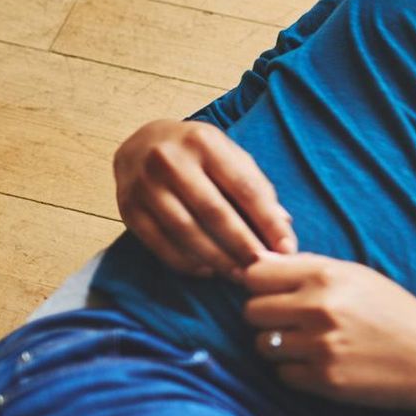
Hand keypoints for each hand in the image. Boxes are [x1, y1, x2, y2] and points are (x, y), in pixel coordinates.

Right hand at [114, 119, 294, 277]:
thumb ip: (256, 187)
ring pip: (186, 231)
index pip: (244, 188)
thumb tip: (284, 223)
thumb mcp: (229, 156)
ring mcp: (145, 185)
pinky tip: (207, 270)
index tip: (286, 248)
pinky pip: (160, 244)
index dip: (268, 222)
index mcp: (205, 143)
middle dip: (243, 245)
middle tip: (264, 269)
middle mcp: (171, 161)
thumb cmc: (199, 153)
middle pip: (214, 213)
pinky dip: (186, 262)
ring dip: (217, 259)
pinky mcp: (128, 208)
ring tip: (239, 274)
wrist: (142, 141)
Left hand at [241, 253, 415, 415]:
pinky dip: (296, 371)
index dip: (261, 285)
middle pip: (252, 311)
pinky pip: (282, 374)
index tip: (276, 294)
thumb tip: (255, 263)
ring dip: (279, 347)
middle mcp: (319, 307)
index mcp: (326, 275)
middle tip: (294, 323)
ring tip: (310, 345)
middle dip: (268, 318)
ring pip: (262, 345)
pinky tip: (322, 364)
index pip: (256, 274)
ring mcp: (320, 345)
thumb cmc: (395, 313)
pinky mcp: (324, 380)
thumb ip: (307, 268)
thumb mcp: (357, 277)